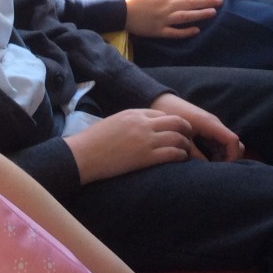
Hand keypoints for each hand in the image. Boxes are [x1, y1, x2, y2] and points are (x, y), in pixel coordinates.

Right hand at [63, 108, 196, 183]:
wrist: (83, 155)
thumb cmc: (93, 140)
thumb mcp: (114, 122)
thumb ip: (130, 122)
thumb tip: (142, 128)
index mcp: (134, 113)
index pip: (162, 113)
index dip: (172, 122)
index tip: (175, 130)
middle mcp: (143, 124)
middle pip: (176, 121)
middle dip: (186, 129)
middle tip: (189, 137)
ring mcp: (145, 140)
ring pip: (178, 137)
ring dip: (186, 144)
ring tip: (187, 151)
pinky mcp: (146, 157)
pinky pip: (172, 153)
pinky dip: (181, 155)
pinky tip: (181, 159)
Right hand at [122, 0, 221, 37]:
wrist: (120, 10)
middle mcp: (166, 5)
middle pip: (189, 3)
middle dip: (206, 2)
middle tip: (220, 1)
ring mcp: (163, 19)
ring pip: (185, 17)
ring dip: (200, 15)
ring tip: (213, 13)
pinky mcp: (158, 31)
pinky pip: (174, 32)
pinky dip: (185, 32)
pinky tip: (196, 30)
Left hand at [149, 93, 243, 162]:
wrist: (162, 101)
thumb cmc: (170, 117)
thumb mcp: (181, 138)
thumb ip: (194, 154)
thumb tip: (205, 171)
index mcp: (210, 124)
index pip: (233, 140)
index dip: (232, 157)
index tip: (222, 170)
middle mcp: (215, 124)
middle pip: (235, 144)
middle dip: (230, 159)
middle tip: (216, 171)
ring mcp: (213, 126)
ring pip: (228, 144)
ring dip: (224, 157)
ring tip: (210, 168)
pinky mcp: (208, 129)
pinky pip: (220, 142)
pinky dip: (218, 153)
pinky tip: (205, 160)